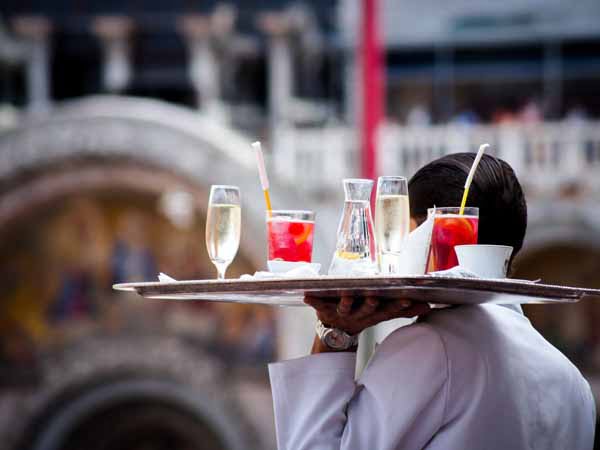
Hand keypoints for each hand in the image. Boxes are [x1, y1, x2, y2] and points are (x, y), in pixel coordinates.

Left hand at [305, 294, 430, 335]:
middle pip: (367, 309)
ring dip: (345, 301)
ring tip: (346, 294)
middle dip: (370, 303)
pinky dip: (312, 301)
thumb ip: (402, 309)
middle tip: (374, 297)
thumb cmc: (362, 315)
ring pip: (345, 307)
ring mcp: (341, 312)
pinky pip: (318, 305)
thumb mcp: (382, 313)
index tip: (407, 300)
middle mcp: (358, 314)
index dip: (397, 306)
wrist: (336, 332)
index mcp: (373, 313)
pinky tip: (306, 295)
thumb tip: (428, 306)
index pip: (388, 310)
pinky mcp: (324, 310)